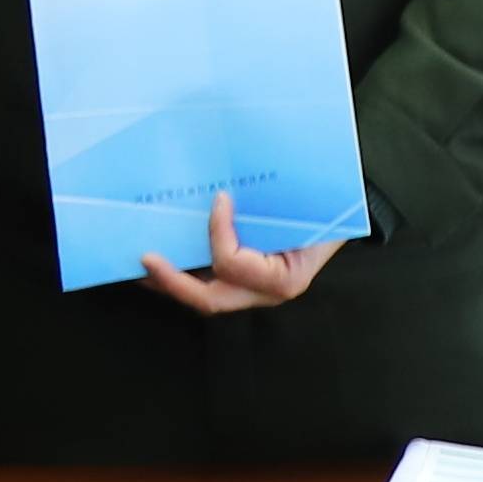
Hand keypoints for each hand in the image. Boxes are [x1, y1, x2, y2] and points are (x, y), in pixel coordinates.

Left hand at [141, 189, 330, 314]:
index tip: (219, 198)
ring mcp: (252, 292)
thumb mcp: (311, 206)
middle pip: (210, 299)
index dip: (218, 233)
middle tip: (145, 259)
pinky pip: (208, 283)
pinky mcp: (243, 283)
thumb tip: (228, 182)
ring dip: (169, 283)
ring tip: (140, 266)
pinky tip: (164, 257)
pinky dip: (184, 273)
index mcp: (285, 278)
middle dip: (173, 281)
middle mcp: (265, 293)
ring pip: (204, 297)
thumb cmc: (330, 210)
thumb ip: (274, 200)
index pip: (234, 264)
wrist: (342, 217)